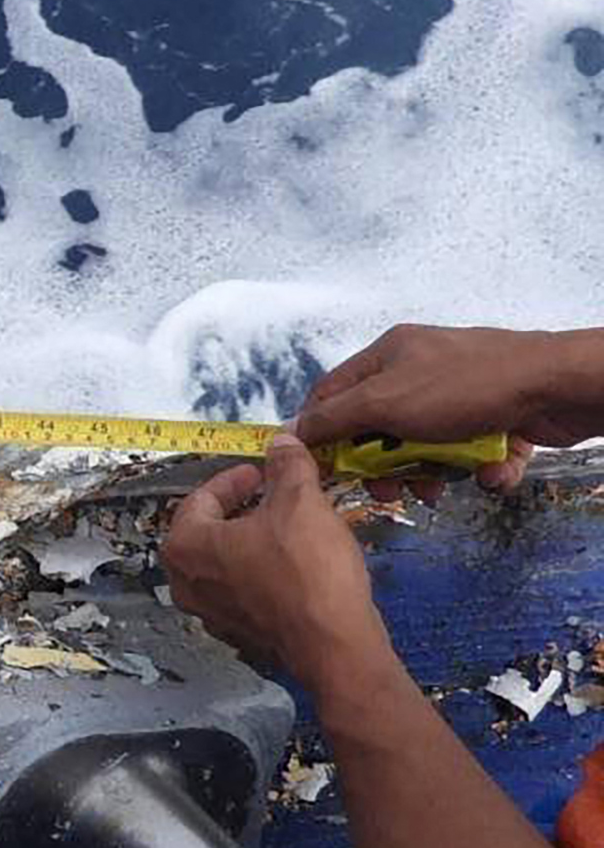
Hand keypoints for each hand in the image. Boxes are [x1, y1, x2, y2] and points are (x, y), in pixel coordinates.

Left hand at [163, 435, 397, 705]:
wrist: (334, 644)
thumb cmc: (308, 571)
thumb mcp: (301, 501)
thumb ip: (287, 467)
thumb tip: (282, 444)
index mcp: (185, 546)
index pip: (199, 498)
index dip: (232, 479)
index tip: (259, 472)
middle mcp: (186, 583)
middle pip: (205, 531)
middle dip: (239, 508)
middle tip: (270, 495)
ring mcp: (209, 613)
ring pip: (223, 563)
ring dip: (251, 539)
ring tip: (286, 524)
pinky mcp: (238, 632)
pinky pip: (241, 590)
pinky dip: (260, 570)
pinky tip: (293, 563)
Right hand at [294, 324, 603, 492]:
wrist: (557, 386)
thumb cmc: (466, 386)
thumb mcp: (384, 402)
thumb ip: (333, 419)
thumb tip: (289, 433)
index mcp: (387, 356)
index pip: (332, 395)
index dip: (320, 433)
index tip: (321, 469)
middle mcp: (418, 371)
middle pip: (378, 428)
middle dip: (383, 465)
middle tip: (391, 491)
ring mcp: (458, 395)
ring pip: (423, 446)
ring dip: (430, 474)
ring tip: (442, 488)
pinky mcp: (492, 416)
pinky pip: (468, 451)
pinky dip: (477, 469)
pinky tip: (491, 470)